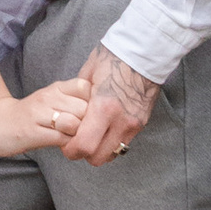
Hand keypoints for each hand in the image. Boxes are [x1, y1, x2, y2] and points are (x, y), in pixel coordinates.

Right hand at [0, 81, 88, 161]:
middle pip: (84, 108)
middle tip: (85, 132)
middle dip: (90, 123)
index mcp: (56, 88)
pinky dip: (69, 145)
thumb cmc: (32, 116)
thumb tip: (104, 109)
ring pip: (74, 123)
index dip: (94, 102)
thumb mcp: (53, 101)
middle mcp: (48, 97)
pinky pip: (62, 139)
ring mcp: (39, 114)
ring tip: (74, 139)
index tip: (93, 113)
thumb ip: (75, 101)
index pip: (85, 87)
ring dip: (79, 135)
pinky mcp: (33, 132)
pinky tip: (66, 146)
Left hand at [57, 45, 162, 166]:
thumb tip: (68, 113)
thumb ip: (77, 98)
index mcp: (103, 107)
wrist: (144, 51)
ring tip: (93, 136)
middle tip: (77, 141)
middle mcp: (120, 120)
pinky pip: (123, 143)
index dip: (71, 150)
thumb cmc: (112, 58)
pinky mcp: (141, 123)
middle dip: (84, 154)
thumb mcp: (87, 75)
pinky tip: (106, 129)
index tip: (66, 143)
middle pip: (97, 157)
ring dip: (100, 150)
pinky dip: (112, 142)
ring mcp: (133, 124)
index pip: (84, 146)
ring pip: (112, 154)